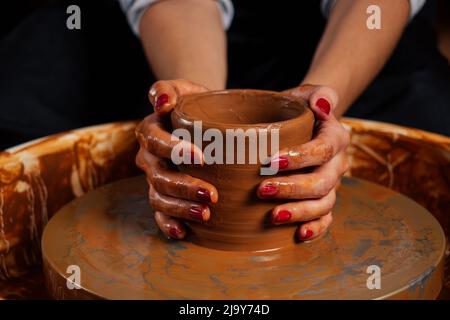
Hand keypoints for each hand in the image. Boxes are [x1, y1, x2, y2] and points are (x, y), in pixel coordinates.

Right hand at [135, 79, 217, 238]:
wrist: (202, 121)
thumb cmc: (196, 105)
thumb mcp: (184, 89)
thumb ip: (167, 88)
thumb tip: (160, 101)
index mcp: (151, 131)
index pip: (156, 140)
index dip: (174, 150)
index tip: (201, 158)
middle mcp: (149, 156)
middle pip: (159, 175)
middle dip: (183, 186)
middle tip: (211, 195)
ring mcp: (154, 178)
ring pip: (159, 197)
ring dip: (180, 208)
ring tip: (205, 214)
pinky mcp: (163, 194)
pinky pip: (159, 212)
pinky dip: (168, 223)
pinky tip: (183, 232)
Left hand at [258, 84, 349, 240]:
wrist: (301, 125)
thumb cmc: (297, 110)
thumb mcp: (305, 94)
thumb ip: (319, 93)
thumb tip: (323, 105)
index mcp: (335, 137)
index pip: (322, 150)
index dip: (300, 158)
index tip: (270, 162)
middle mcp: (337, 163)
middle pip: (322, 182)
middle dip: (292, 189)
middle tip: (261, 190)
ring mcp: (331, 184)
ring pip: (324, 204)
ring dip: (300, 211)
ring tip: (273, 215)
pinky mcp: (323, 199)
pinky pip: (326, 218)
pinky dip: (315, 228)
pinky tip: (298, 234)